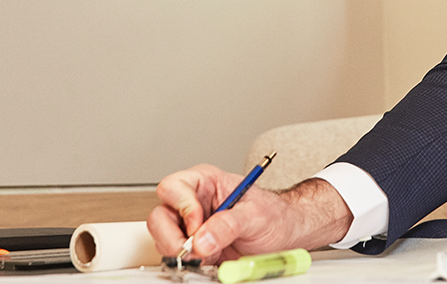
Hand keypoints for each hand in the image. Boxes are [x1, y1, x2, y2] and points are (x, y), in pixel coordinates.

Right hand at [147, 164, 353, 263]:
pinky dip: (189, 263)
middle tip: (194, 252)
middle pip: (161, 216)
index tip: (198, 226)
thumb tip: (201, 239)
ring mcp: (191, 226)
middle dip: (173, 237)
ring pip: (163, 238)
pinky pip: (177, 256)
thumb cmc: (274, 215)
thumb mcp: (256, 215)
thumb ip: (228, 225)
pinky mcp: (195, 247)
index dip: (182, 207)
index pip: (173, 187)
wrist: (285, 234)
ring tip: (208, 256)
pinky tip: (208, 262)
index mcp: (206, 182)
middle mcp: (193, 202)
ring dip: (181, 253)